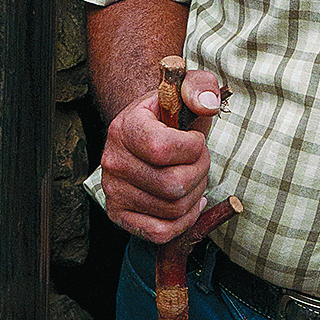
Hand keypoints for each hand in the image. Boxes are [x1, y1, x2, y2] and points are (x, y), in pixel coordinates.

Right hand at [100, 69, 222, 243]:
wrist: (145, 133)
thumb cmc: (171, 113)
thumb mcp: (187, 88)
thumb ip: (201, 87)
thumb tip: (207, 105)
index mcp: (124, 127)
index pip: (161, 148)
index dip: (192, 148)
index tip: (195, 140)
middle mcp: (112, 161)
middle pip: (173, 185)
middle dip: (200, 172)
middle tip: (198, 160)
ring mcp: (113, 191)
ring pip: (173, 210)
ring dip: (195, 194)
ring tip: (191, 176)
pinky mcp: (119, 215)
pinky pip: (161, 233)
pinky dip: (183, 221)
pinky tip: (187, 201)